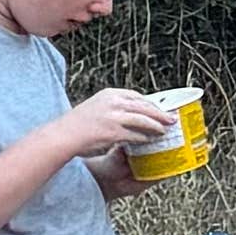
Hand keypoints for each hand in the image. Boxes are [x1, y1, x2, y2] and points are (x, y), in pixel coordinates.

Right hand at [60, 87, 184, 161]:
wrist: (64, 134)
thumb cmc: (79, 124)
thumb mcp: (97, 107)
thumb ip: (114, 107)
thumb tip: (133, 112)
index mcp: (110, 94)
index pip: (137, 96)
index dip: (151, 103)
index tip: (160, 108)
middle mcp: (113, 102)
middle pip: (144, 106)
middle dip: (160, 113)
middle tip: (171, 118)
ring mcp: (114, 117)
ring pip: (143, 120)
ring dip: (156, 125)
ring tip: (164, 130)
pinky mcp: (113, 132)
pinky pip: (135, 135)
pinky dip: (144, 137)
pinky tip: (150, 140)